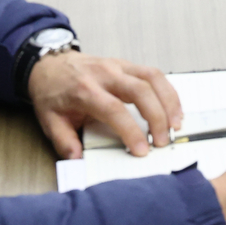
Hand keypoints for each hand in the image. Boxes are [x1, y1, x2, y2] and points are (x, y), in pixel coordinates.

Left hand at [29, 51, 183, 158]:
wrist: (49, 65)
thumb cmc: (52, 92)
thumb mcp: (49, 120)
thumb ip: (64, 141)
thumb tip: (78, 159)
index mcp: (84, 90)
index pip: (115, 109)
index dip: (131, 130)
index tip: (142, 149)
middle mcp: (105, 75)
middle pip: (141, 90)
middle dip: (158, 117)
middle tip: (163, 140)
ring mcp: (118, 66)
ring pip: (153, 77)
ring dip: (169, 101)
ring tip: (176, 124)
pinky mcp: (127, 65)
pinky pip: (154, 74)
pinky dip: (168, 91)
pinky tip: (173, 109)